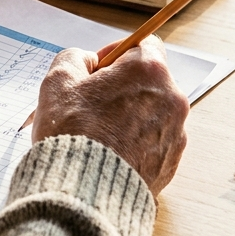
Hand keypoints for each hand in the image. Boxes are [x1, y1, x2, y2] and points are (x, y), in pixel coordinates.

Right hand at [31, 36, 189, 194]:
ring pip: (150, 113)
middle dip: (122, 88)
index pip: (144, 43)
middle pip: (148, 81)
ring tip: (97, 134)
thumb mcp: (58, 80)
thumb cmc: (73, 133)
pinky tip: (108, 153)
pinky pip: (153, 143)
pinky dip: (134, 144)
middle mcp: (172, 99)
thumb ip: (74, 58)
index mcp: (149, 71)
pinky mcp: (171, 163)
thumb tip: (87, 62)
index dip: (118, 52)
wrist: (85, 192)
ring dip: (128, 116)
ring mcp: (176, 134)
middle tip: (91, 104)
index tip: (99, 68)